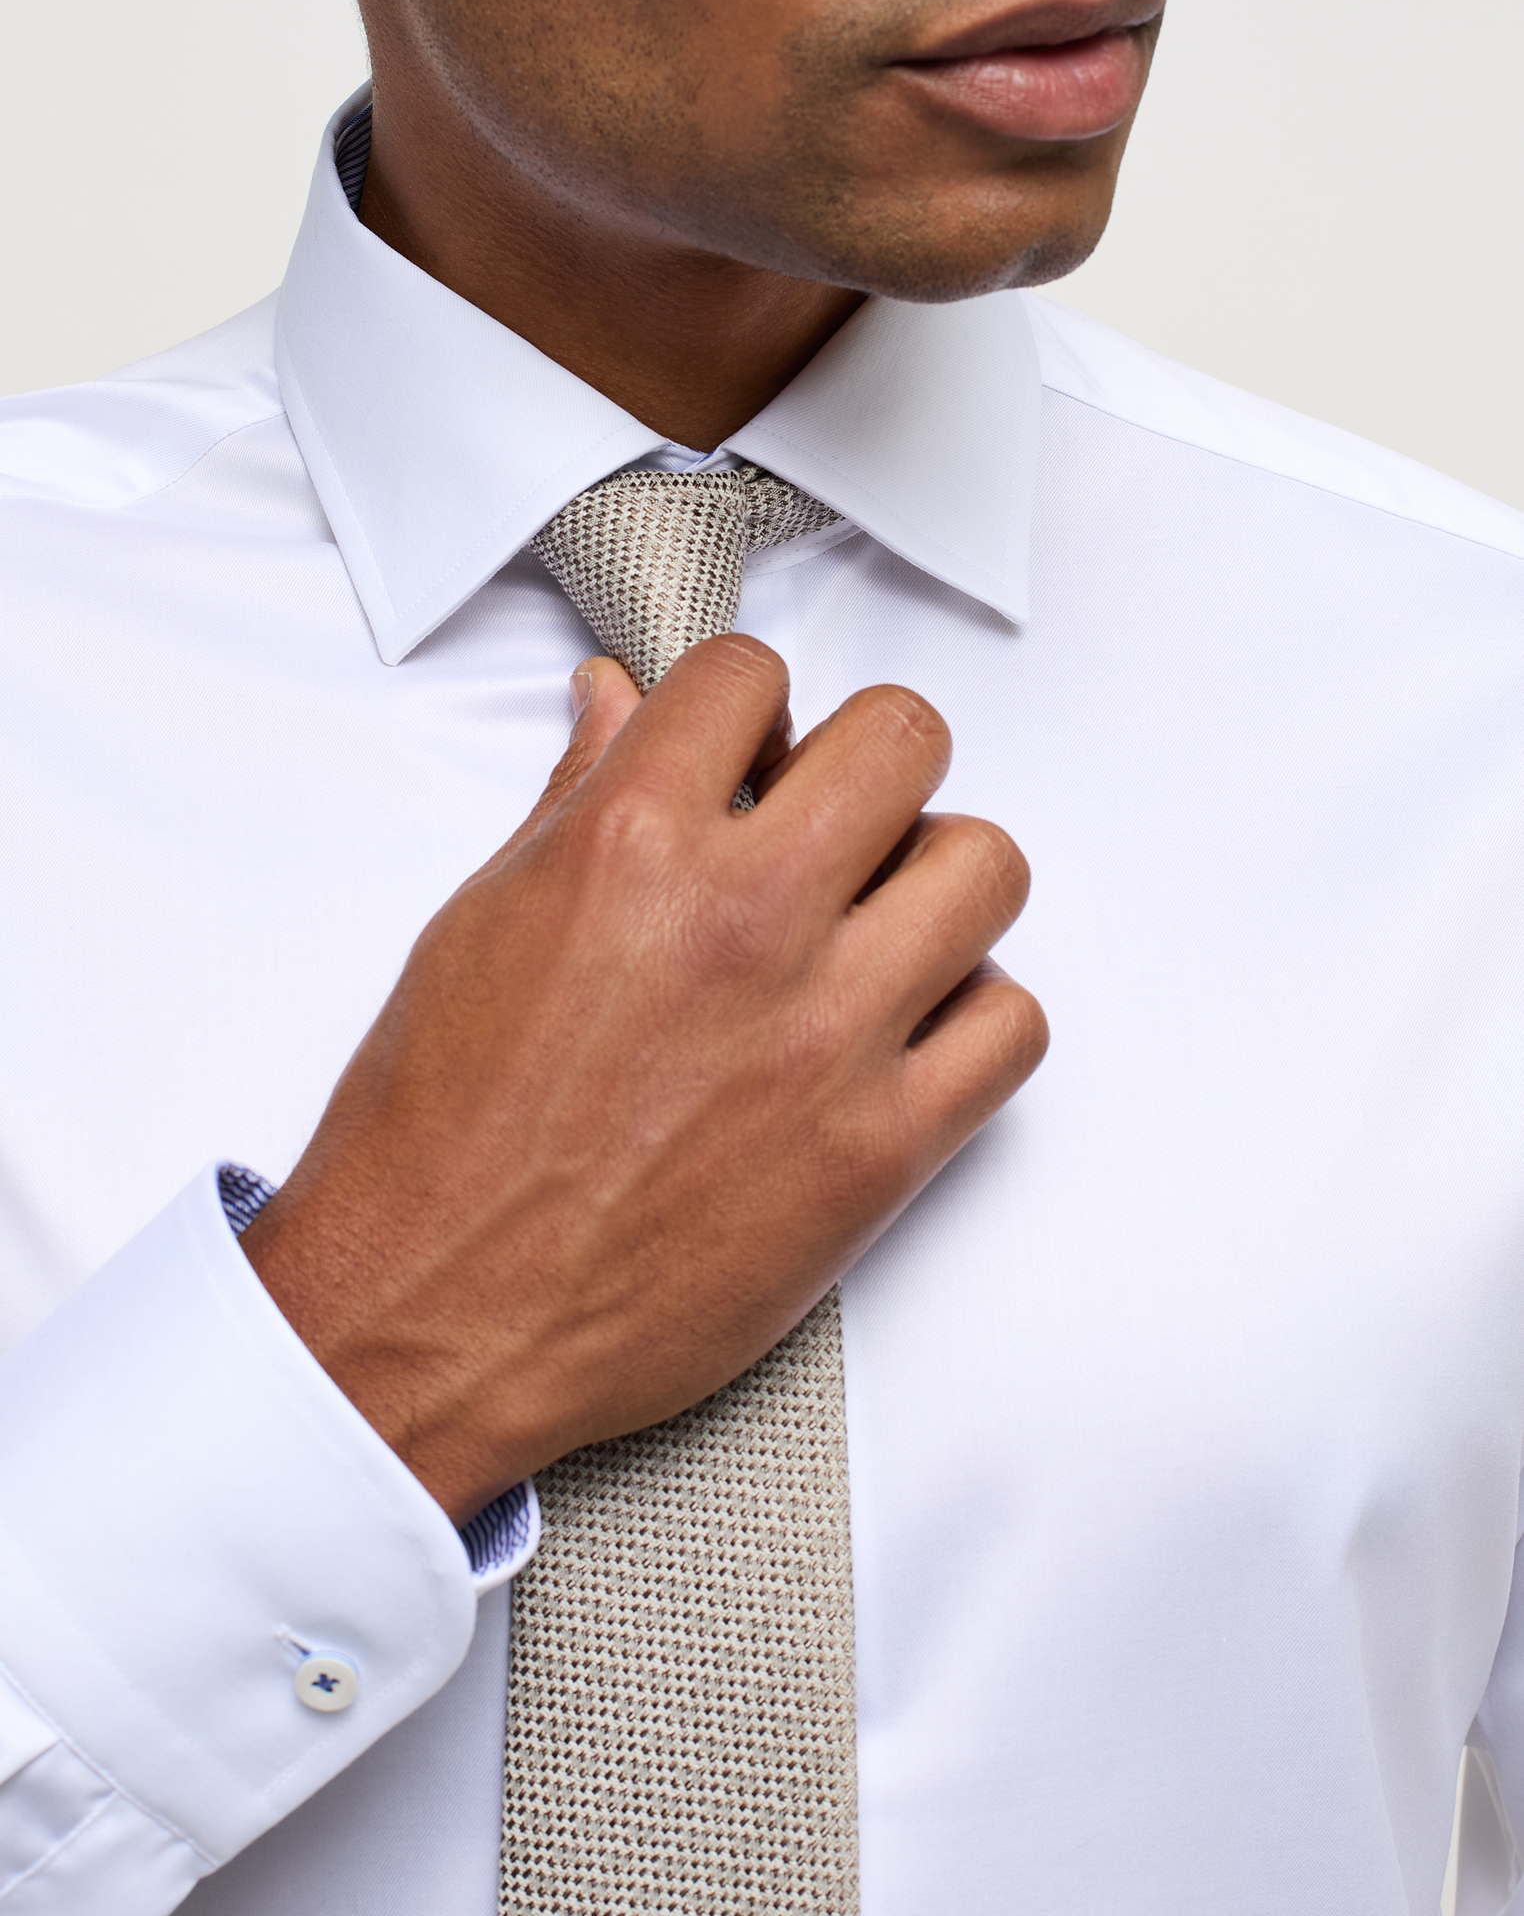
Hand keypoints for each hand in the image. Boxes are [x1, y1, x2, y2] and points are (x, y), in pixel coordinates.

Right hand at [241, 636, 1046, 1521]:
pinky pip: (1012, 1026)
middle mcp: (742, 921)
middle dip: (863, 762)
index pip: (750, 674)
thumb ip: (573, 799)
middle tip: (829, 820)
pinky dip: (973, 1016)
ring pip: (987, 868)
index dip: (748, 704)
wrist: (437, 1315)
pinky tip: (904, 1031)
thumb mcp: (480, 926)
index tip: (744, 750)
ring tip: (879, 924)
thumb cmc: (437, 1134)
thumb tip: (615, 699)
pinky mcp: (880, 1148)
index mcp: (628, 847)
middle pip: (903, 740)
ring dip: (938, 878)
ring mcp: (826, 1035)